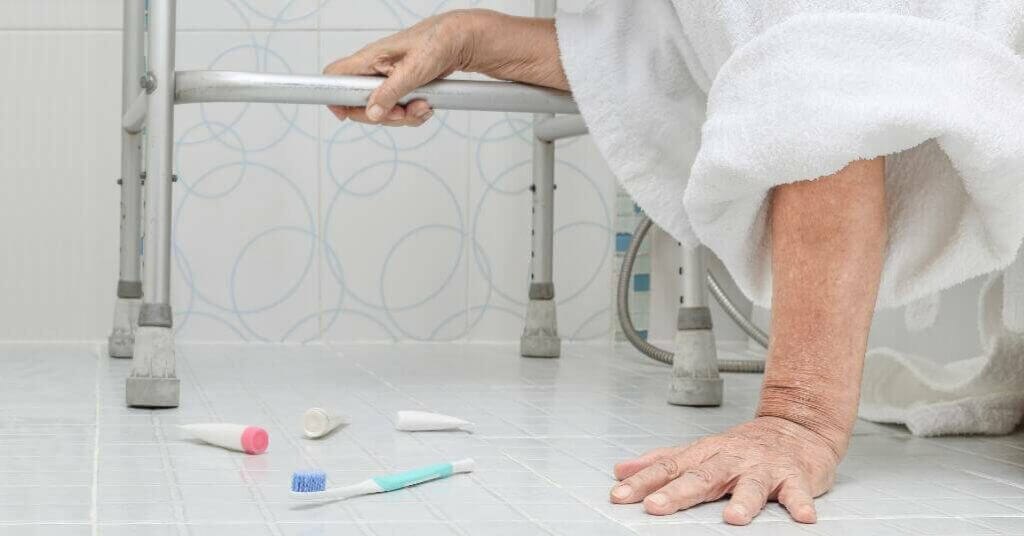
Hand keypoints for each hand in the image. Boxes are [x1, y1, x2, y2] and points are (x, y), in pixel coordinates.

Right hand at [323, 9, 565, 126]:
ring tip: (423, 106)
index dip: (334, 97)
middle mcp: (376, 69)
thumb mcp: (414, 70)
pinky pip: (400, 109)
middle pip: (360, 103)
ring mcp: (390, 79)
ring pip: (383, 110)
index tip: (345, 114)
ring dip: (404, 115)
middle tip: (403, 113)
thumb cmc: (438, 42)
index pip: (336, 75)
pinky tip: (427, 105)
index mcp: (371, 58)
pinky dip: (414, 113)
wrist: (464, 40)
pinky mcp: (404, 87)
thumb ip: (390, 93)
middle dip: (382, 115)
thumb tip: (371, 112)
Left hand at [610, 417, 838, 524]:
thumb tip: (621, 470)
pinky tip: (802, 517)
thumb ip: (662, 461)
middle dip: (677, 492)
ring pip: (751, 484)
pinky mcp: (794, 476)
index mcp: (705, 454)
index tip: (619, 496)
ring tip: (733, 519)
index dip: (642, 482)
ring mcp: (762, 467)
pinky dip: (800, 503)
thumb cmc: (743, 446)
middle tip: (655, 506)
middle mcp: (730, 459)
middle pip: (702, 476)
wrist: (797, 427)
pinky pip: (797, 491)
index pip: (668, 468)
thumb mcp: (699, 451)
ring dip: (743, 501)